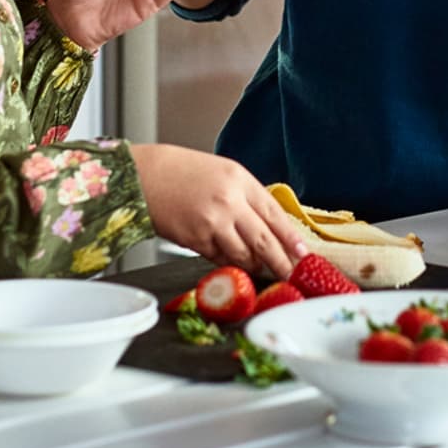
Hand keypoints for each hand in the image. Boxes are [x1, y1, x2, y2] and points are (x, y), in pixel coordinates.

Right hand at [129, 143, 308, 280]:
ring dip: (254, 265)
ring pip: (244, 255)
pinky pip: (220, 259)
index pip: (275, 214)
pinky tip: (230, 260)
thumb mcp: (223, 173)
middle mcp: (229, 201)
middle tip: (291, 274)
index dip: (291, 237)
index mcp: (240, 179)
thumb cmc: (182, 173)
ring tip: (259, 268)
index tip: (302, 253)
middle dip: (281, 262)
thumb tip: (270, 226)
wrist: (144, 176)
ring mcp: (212, 222)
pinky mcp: (196, 240)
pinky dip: (228, 262)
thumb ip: (246, 197)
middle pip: (265, 240)